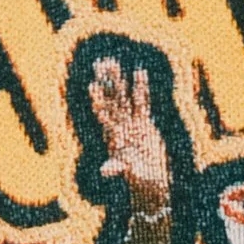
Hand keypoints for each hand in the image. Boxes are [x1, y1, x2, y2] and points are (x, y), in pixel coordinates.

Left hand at [88, 54, 166, 204]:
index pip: (104, 114)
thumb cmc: (138, 179)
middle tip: (100, 64)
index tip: (92, 86)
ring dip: (119, 81)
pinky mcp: (145, 123)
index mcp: (113, 136)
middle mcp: (120, 126)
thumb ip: (117, 168)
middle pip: (113, 99)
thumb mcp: (127, 173)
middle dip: (107, 82)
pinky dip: (141, 88)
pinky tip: (140, 72)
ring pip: (125, 97)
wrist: (151, 180)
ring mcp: (132, 123)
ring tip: (113, 63)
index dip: (99, 100)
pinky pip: (143, 101)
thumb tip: (105, 170)